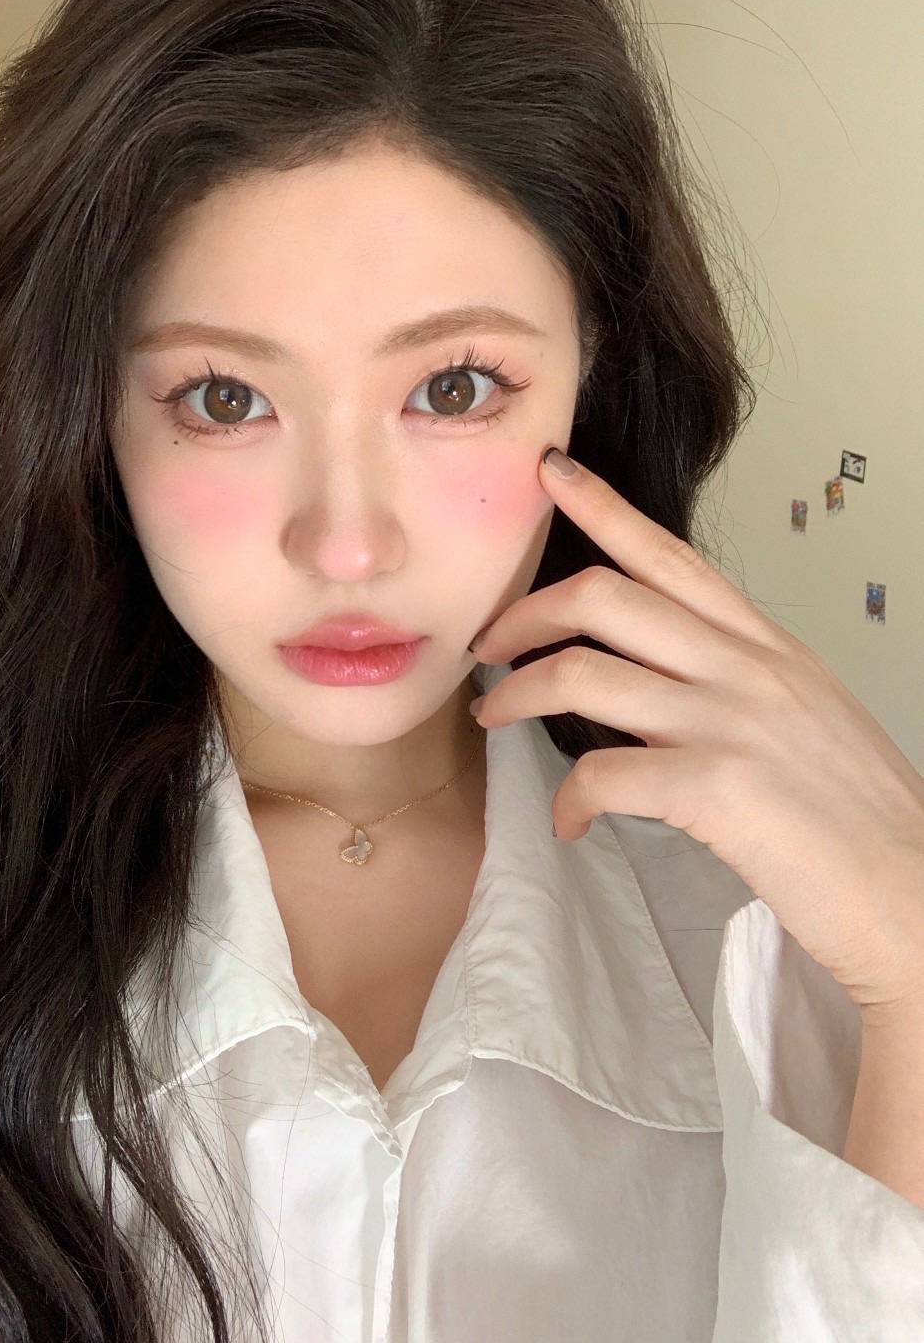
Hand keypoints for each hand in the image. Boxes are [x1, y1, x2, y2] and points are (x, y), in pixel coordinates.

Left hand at [468, 446, 923, 1021]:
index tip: (550, 474)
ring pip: (582, 673)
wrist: (916, 896)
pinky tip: (570, 824)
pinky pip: (601, 773)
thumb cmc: (862, 818)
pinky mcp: (716, 787)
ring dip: (517, 694)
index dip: (603, 508)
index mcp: (769, 648)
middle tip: (490, 642)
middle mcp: (747, 668)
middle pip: (605, 597)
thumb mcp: (809, 716)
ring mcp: (730, 722)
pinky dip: (569, 800)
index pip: (672, 558)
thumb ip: (741, 681)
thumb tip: (670, 678)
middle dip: (526, 611)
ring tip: (494, 717)